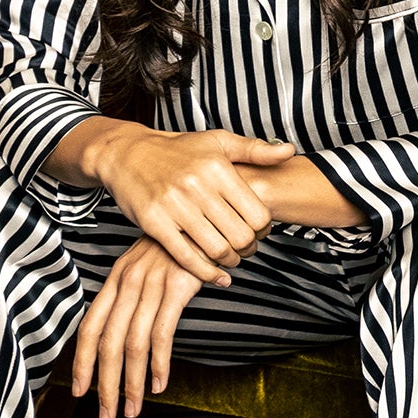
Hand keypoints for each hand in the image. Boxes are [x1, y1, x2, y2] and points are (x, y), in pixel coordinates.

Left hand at [71, 239, 203, 417]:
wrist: (210, 216)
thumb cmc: (181, 246)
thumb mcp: (147, 264)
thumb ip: (133, 294)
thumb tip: (124, 333)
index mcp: (116, 278)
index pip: (89, 327)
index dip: (81, 362)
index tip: (81, 391)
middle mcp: (127, 282)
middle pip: (107, 343)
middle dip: (104, 384)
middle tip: (105, 415)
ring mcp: (151, 284)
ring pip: (133, 344)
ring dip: (131, 382)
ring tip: (132, 409)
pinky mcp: (176, 287)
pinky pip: (162, 334)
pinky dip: (159, 364)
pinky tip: (159, 384)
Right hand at [84, 123, 297, 281]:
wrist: (127, 154)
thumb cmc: (177, 149)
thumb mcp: (218, 141)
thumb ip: (256, 150)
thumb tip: (290, 152)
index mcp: (218, 168)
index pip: (258, 213)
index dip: (265, 230)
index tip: (260, 232)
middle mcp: (198, 187)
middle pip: (241, 235)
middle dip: (249, 249)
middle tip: (247, 249)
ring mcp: (175, 206)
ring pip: (217, 249)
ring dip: (230, 262)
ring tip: (231, 260)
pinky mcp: (154, 223)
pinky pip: (187, 257)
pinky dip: (205, 273)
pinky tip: (215, 276)